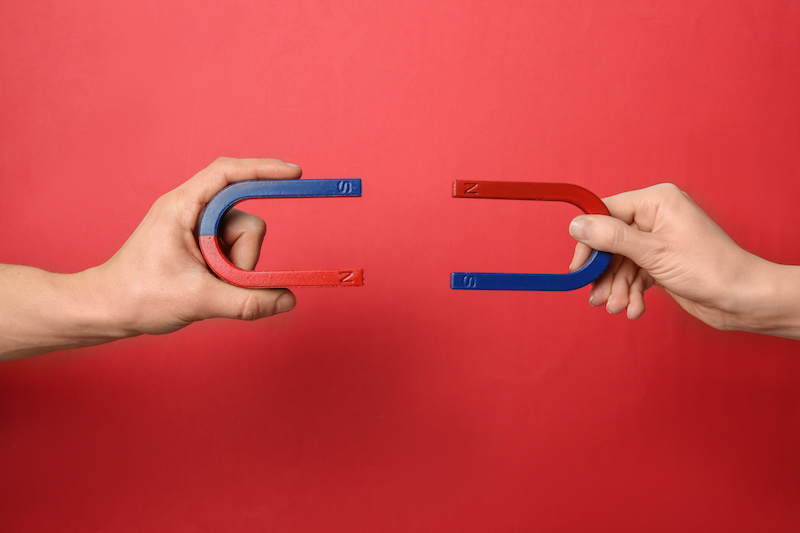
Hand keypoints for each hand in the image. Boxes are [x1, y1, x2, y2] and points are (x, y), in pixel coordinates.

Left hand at [88, 157, 300, 335]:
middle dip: (243, 256)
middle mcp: (191, 210)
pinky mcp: (201, 244)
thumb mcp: (198, 301)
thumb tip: (287, 301)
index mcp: (182, 207)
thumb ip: (248, 301)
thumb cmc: (139, 296)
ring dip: (236, 268)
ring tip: (206, 286)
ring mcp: (197, 228)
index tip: (295, 173)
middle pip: (246, 220)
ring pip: (243, 241)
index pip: (229, 174)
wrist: (108, 310)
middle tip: (217, 281)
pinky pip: (234, 252)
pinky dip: (232, 271)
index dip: (264, 169)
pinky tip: (210, 284)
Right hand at [568, 183, 799, 337]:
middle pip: (610, 242)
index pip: (606, 212)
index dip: (589, 239)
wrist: (742, 300)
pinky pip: (634, 274)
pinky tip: (634, 308)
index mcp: (656, 201)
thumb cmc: (709, 269)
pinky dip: (631, 292)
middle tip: (598, 298)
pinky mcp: (661, 262)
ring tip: (619, 308)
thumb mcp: (653, 253)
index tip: (578, 265)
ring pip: (620, 263)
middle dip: (605, 274)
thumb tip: (576, 224)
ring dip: (617, 288)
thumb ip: (611, 238)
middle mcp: (656, 217)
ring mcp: (658, 240)